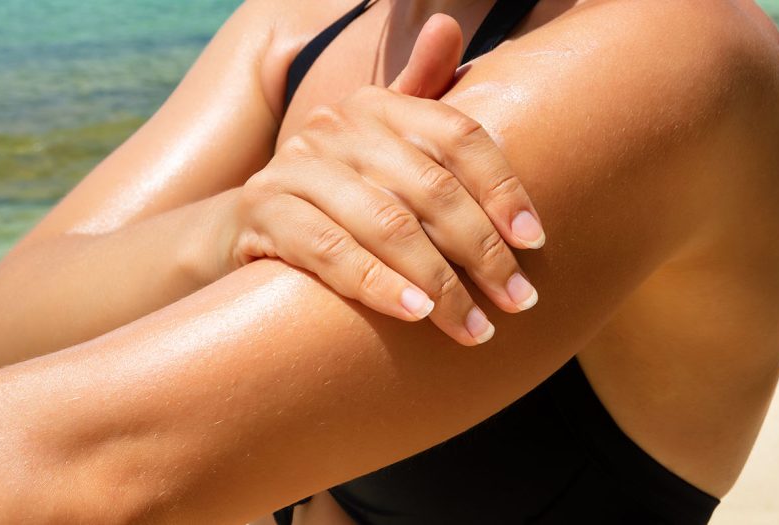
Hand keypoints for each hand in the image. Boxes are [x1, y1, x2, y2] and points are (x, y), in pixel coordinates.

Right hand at [228, 15, 544, 345]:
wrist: (244, 228)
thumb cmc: (336, 195)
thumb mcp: (378, 147)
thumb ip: (420, 100)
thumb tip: (445, 24)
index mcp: (376, 106)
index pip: (457, 136)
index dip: (502, 187)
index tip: (535, 242)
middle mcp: (335, 127)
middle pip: (429, 186)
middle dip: (481, 251)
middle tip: (517, 300)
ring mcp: (294, 168)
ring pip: (385, 222)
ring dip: (438, 283)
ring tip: (474, 327)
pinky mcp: (262, 212)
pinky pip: (329, 250)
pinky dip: (377, 283)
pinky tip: (414, 315)